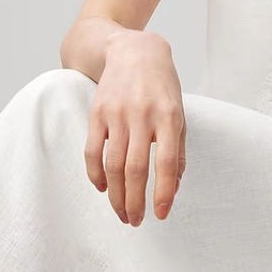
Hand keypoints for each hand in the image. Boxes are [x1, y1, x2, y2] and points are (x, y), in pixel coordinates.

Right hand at [83, 30, 186, 226]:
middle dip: (135, 201)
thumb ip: (178, 150)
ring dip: (116, 194)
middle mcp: (142, 116)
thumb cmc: (161, 86)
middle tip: (135, 221)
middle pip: (136, 169)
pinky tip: (102, 188)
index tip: (160, 214)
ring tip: (121, 212)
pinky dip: (95, 174)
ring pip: (113, 165)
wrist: (133, 50)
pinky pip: (92, 150)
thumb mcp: (179, 113)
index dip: (163, 193)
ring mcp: (117, 114)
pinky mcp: (96, 112)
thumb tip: (174, 186)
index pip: (166, 163)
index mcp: (169, 117)